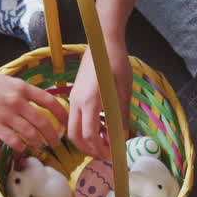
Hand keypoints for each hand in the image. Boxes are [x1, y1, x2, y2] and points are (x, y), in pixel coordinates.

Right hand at [0, 61, 66, 151]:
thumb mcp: (7, 81)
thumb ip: (22, 92)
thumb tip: (38, 106)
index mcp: (22, 87)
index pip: (50, 101)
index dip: (61, 114)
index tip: (66, 123)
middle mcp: (16, 101)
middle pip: (43, 122)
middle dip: (53, 136)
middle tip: (56, 143)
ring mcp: (5, 114)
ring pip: (30, 133)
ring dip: (39, 143)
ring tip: (41, 148)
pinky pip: (13, 140)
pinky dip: (21, 147)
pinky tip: (22, 148)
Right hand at [66, 37, 131, 159]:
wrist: (103, 41)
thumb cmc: (116, 63)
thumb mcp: (123, 91)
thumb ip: (121, 116)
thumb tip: (122, 138)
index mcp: (89, 101)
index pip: (89, 135)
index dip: (101, 149)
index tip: (113, 155)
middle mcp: (77, 102)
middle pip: (75, 136)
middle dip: (88, 150)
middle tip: (106, 155)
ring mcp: (73, 97)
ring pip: (72, 127)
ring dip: (86, 140)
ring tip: (105, 142)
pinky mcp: (75, 94)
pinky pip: (75, 117)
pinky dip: (85, 127)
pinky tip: (102, 126)